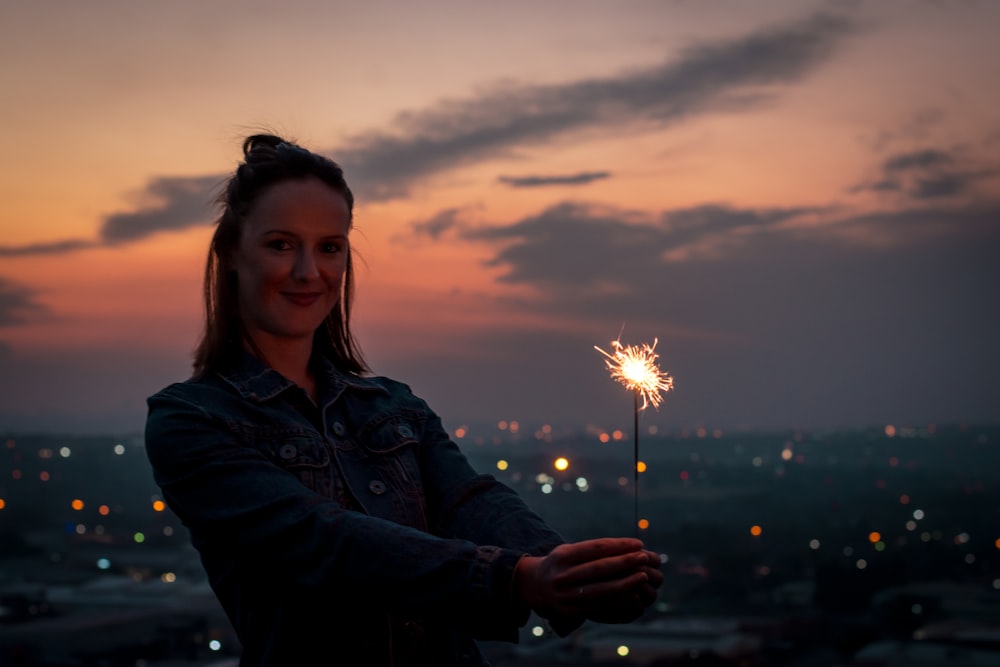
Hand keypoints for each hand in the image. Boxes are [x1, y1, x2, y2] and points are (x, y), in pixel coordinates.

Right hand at [513, 538, 654, 624]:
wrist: (535, 587)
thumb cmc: (560, 564)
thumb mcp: (568, 551)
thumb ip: (592, 550)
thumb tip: (626, 547)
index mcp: (562, 556)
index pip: (596, 548)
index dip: (619, 545)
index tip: (638, 543)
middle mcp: (562, 575)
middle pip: (599, 568)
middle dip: (625, 562)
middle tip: (644, 557)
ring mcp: (565, 595)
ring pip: (602, 589)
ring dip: (626, 583)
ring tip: (643, 575)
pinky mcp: (570, 611)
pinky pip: (599, 605)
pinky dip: (618, 600)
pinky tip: (633, 593)